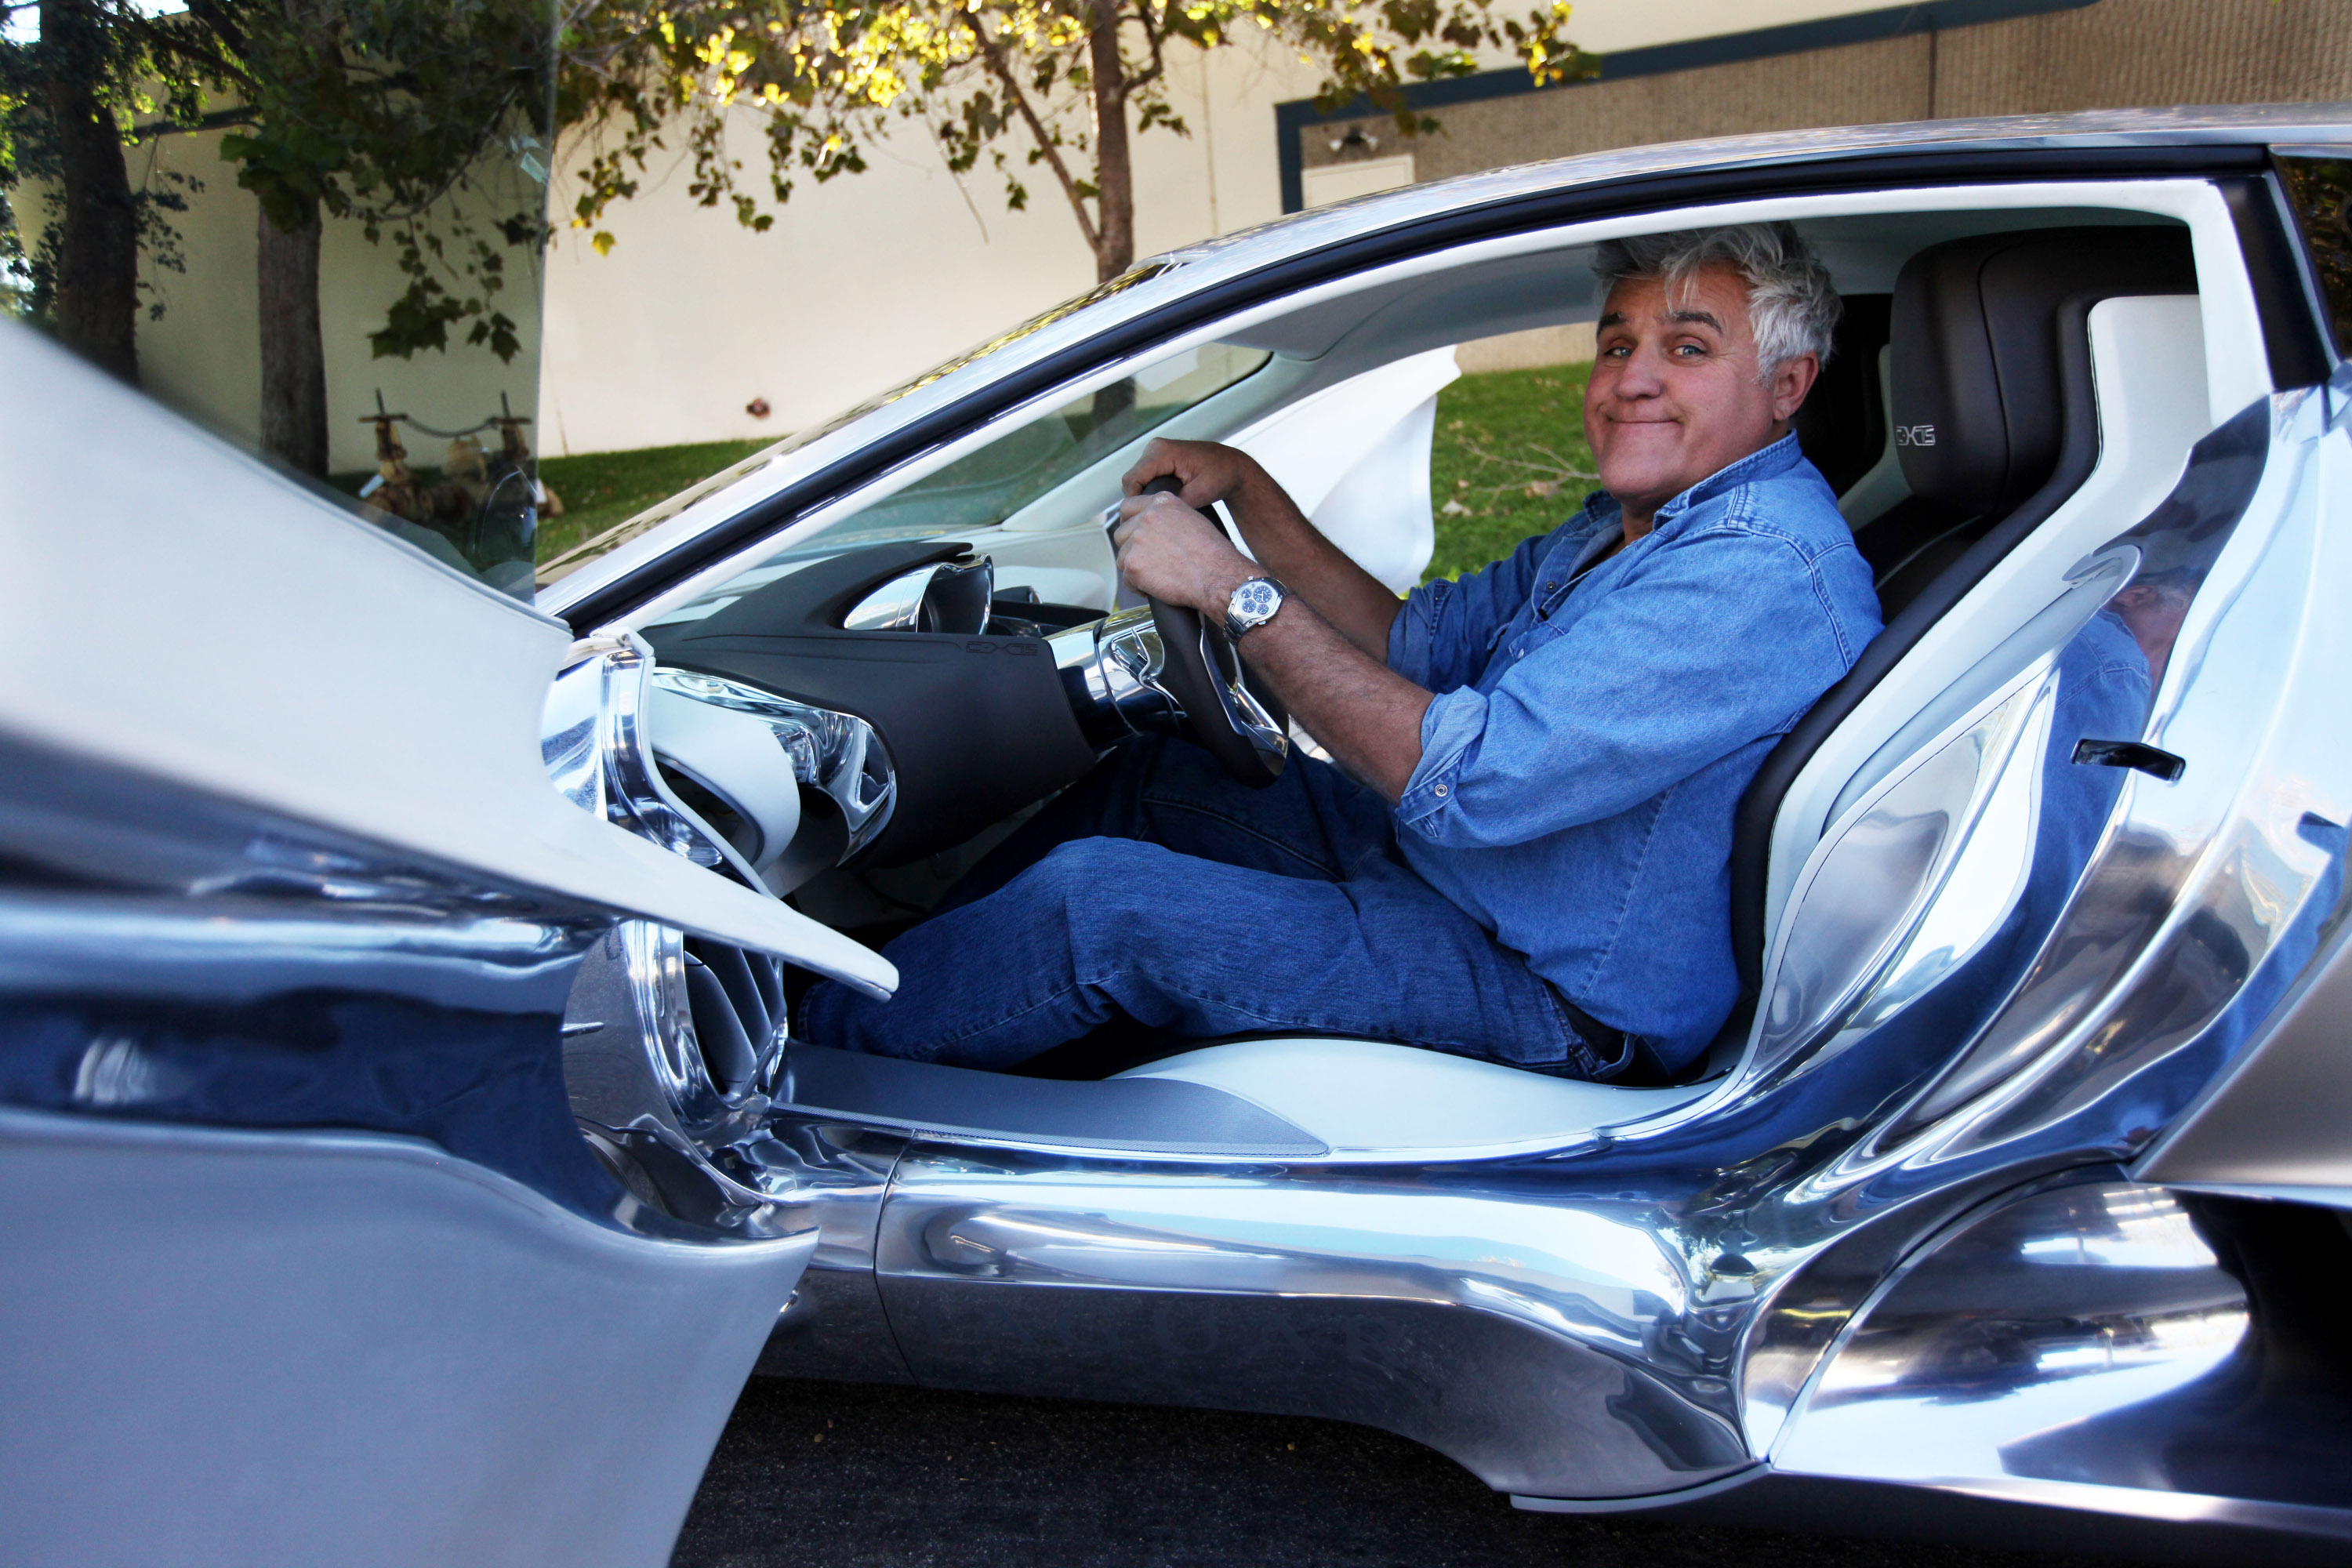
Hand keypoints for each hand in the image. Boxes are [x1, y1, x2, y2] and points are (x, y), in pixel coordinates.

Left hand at [1112, 492, 1254, 614]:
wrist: (1218, 577)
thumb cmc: (1213, 554)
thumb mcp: (1192, 520)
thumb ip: (1168, 517)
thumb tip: (1154, 526)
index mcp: (1161, 503)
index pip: (1128, 507)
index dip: (1130, 524)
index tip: (1134, 535)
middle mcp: (1147, 517)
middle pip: (1121, 534)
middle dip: (1131, 549)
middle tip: (1148, 562)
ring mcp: (1138, 540)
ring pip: (1122, 557)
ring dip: (1135, 568)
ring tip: (1156, 577)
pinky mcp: (1134, 564)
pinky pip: (1127, 579)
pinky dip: (1138, 586)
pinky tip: (1155, 588)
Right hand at [1122, 438, 1260, 508]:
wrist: (1232, 466)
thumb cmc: (1221, 476)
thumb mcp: (1200, 493)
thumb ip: (1176, 503)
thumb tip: (1156, 516)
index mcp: (1162, 452)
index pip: (1132, 480)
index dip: (1135, 502)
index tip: (1146, 519)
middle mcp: (1155, 447)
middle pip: (1132, 481)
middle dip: (1140, 501)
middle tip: (1155, 519)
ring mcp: (1155, 451)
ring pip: (1136, 481)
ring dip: (1145, 496)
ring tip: (1160, 511)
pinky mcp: (1158, 458)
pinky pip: (1144, 478)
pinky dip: (1150, 491)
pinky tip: (1163, 502)